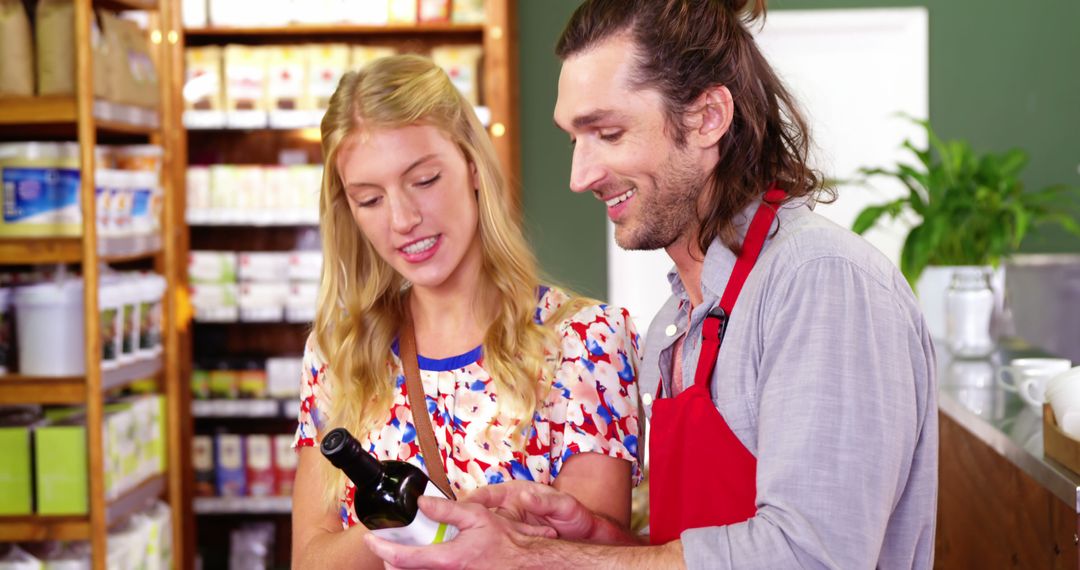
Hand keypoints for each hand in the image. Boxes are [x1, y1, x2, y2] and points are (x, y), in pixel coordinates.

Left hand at [364, 495, 556, 569]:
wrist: (525, 564)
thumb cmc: (505, 543)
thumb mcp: (476, 516)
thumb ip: (446, 509)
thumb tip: (421, 503)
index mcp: (447, 559)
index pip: (403, 557)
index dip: (382, 547)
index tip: (371, 538)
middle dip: (390, 558)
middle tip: (386, 544)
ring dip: (405, 564)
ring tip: (400, 550)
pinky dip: (420, 567)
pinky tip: (421, 558)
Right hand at [462, 481, 598, 540]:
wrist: (584, 534)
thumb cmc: (573, 514)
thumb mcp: (563, 505)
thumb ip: (545, 501)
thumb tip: (525, 497)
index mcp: (516, 492)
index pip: (488, 493)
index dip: (472, 500)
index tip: (461, 507)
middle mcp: (508, 508)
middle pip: (480, 513)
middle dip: (466, 522)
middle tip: (454, 532)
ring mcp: (509, 525)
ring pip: (485, 530)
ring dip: (476, 538)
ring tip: (464, 548)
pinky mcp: (513, 539)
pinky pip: (497, 544)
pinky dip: (490, 550)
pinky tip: (484, 559)